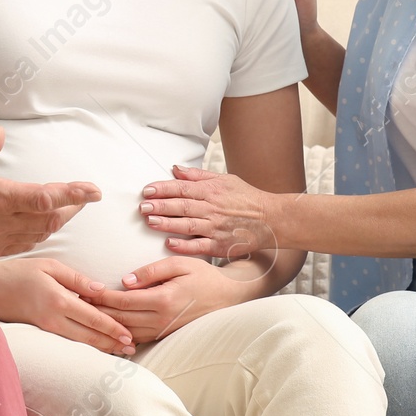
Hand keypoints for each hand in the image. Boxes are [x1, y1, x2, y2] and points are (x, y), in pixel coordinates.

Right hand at [0, 127, 100, 258]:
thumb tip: (1, 133)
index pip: (46, 198)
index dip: (74, 194)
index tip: (95, 190)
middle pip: (49, 220)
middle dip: (72, 207)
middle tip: (86, 195)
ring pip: (38, 235)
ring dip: (57, 222)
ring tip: (69, 207)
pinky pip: (21, 245)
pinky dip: (38, 234)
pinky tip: (40, 224)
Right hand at [0, 257, 136, 355]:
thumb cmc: (17, 273)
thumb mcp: (49, 266)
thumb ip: (76, 279)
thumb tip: (101, 290)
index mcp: (59, 300)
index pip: (93, 318)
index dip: (112, 328)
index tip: (128, 335)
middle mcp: (54, 319)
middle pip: (89, 336)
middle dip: (112, 343)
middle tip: (131, 349)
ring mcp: (45, 328)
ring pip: (79, 342)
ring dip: (100, 348)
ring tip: (118, 352)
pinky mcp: (39, 332)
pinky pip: (67, 340)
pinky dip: (84, 344)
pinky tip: (94, 346)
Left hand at [94, 256, 249, 342]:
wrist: (228, 296)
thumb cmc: (203, 276)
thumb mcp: (179, 264)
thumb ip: (150, 271)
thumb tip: (124, 281)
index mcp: (164, 299)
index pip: (123, 301)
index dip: (101, 297)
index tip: (83, 290)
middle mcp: (162, 319)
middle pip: (120, 319)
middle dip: (96, 312)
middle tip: (75, 304)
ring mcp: (164, 330)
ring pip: (126, 332)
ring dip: (105, 325)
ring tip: (85, 316)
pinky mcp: (165, 335)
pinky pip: (137, 338)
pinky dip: (119, 335)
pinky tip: (105, 330)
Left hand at [139, 165, 278, 259]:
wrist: (272, 219)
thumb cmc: (247, 198)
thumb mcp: (225, 179)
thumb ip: (198, 175)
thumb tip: (175, 169)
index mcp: (212, 191)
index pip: (182, 188)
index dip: (163, 188)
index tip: (147, 190)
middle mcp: (212, 209)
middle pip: (182, 206)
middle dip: (160, 206)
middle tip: (143, 207)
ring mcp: (216, 228)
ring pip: (187, 225)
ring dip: (166, 224)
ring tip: (150, 222)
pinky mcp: (220, 245)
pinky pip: (199, 246)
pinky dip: (184, 246)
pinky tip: (169, 244)